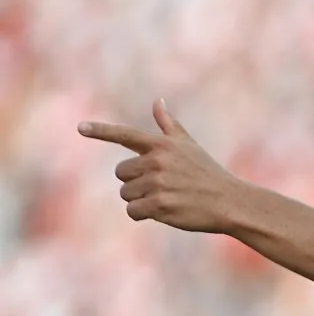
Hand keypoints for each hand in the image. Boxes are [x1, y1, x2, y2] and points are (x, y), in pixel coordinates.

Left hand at [78, 99, 240, 232]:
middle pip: (122, 174)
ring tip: (167, 199)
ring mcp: (159, 183)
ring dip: (141, 200)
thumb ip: (169, 126)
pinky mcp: (160, 205)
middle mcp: (158, 161)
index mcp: (162, 145)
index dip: (101, 131)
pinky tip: (164, 212)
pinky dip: (143, 214)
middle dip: (136, 183)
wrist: (230, 202)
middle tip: (162, 187)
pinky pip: (133, 211)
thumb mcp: (189, 147)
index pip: (126, 135)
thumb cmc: (208, 174)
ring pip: (127, 194)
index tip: (80, 128)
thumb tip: (158, 101)